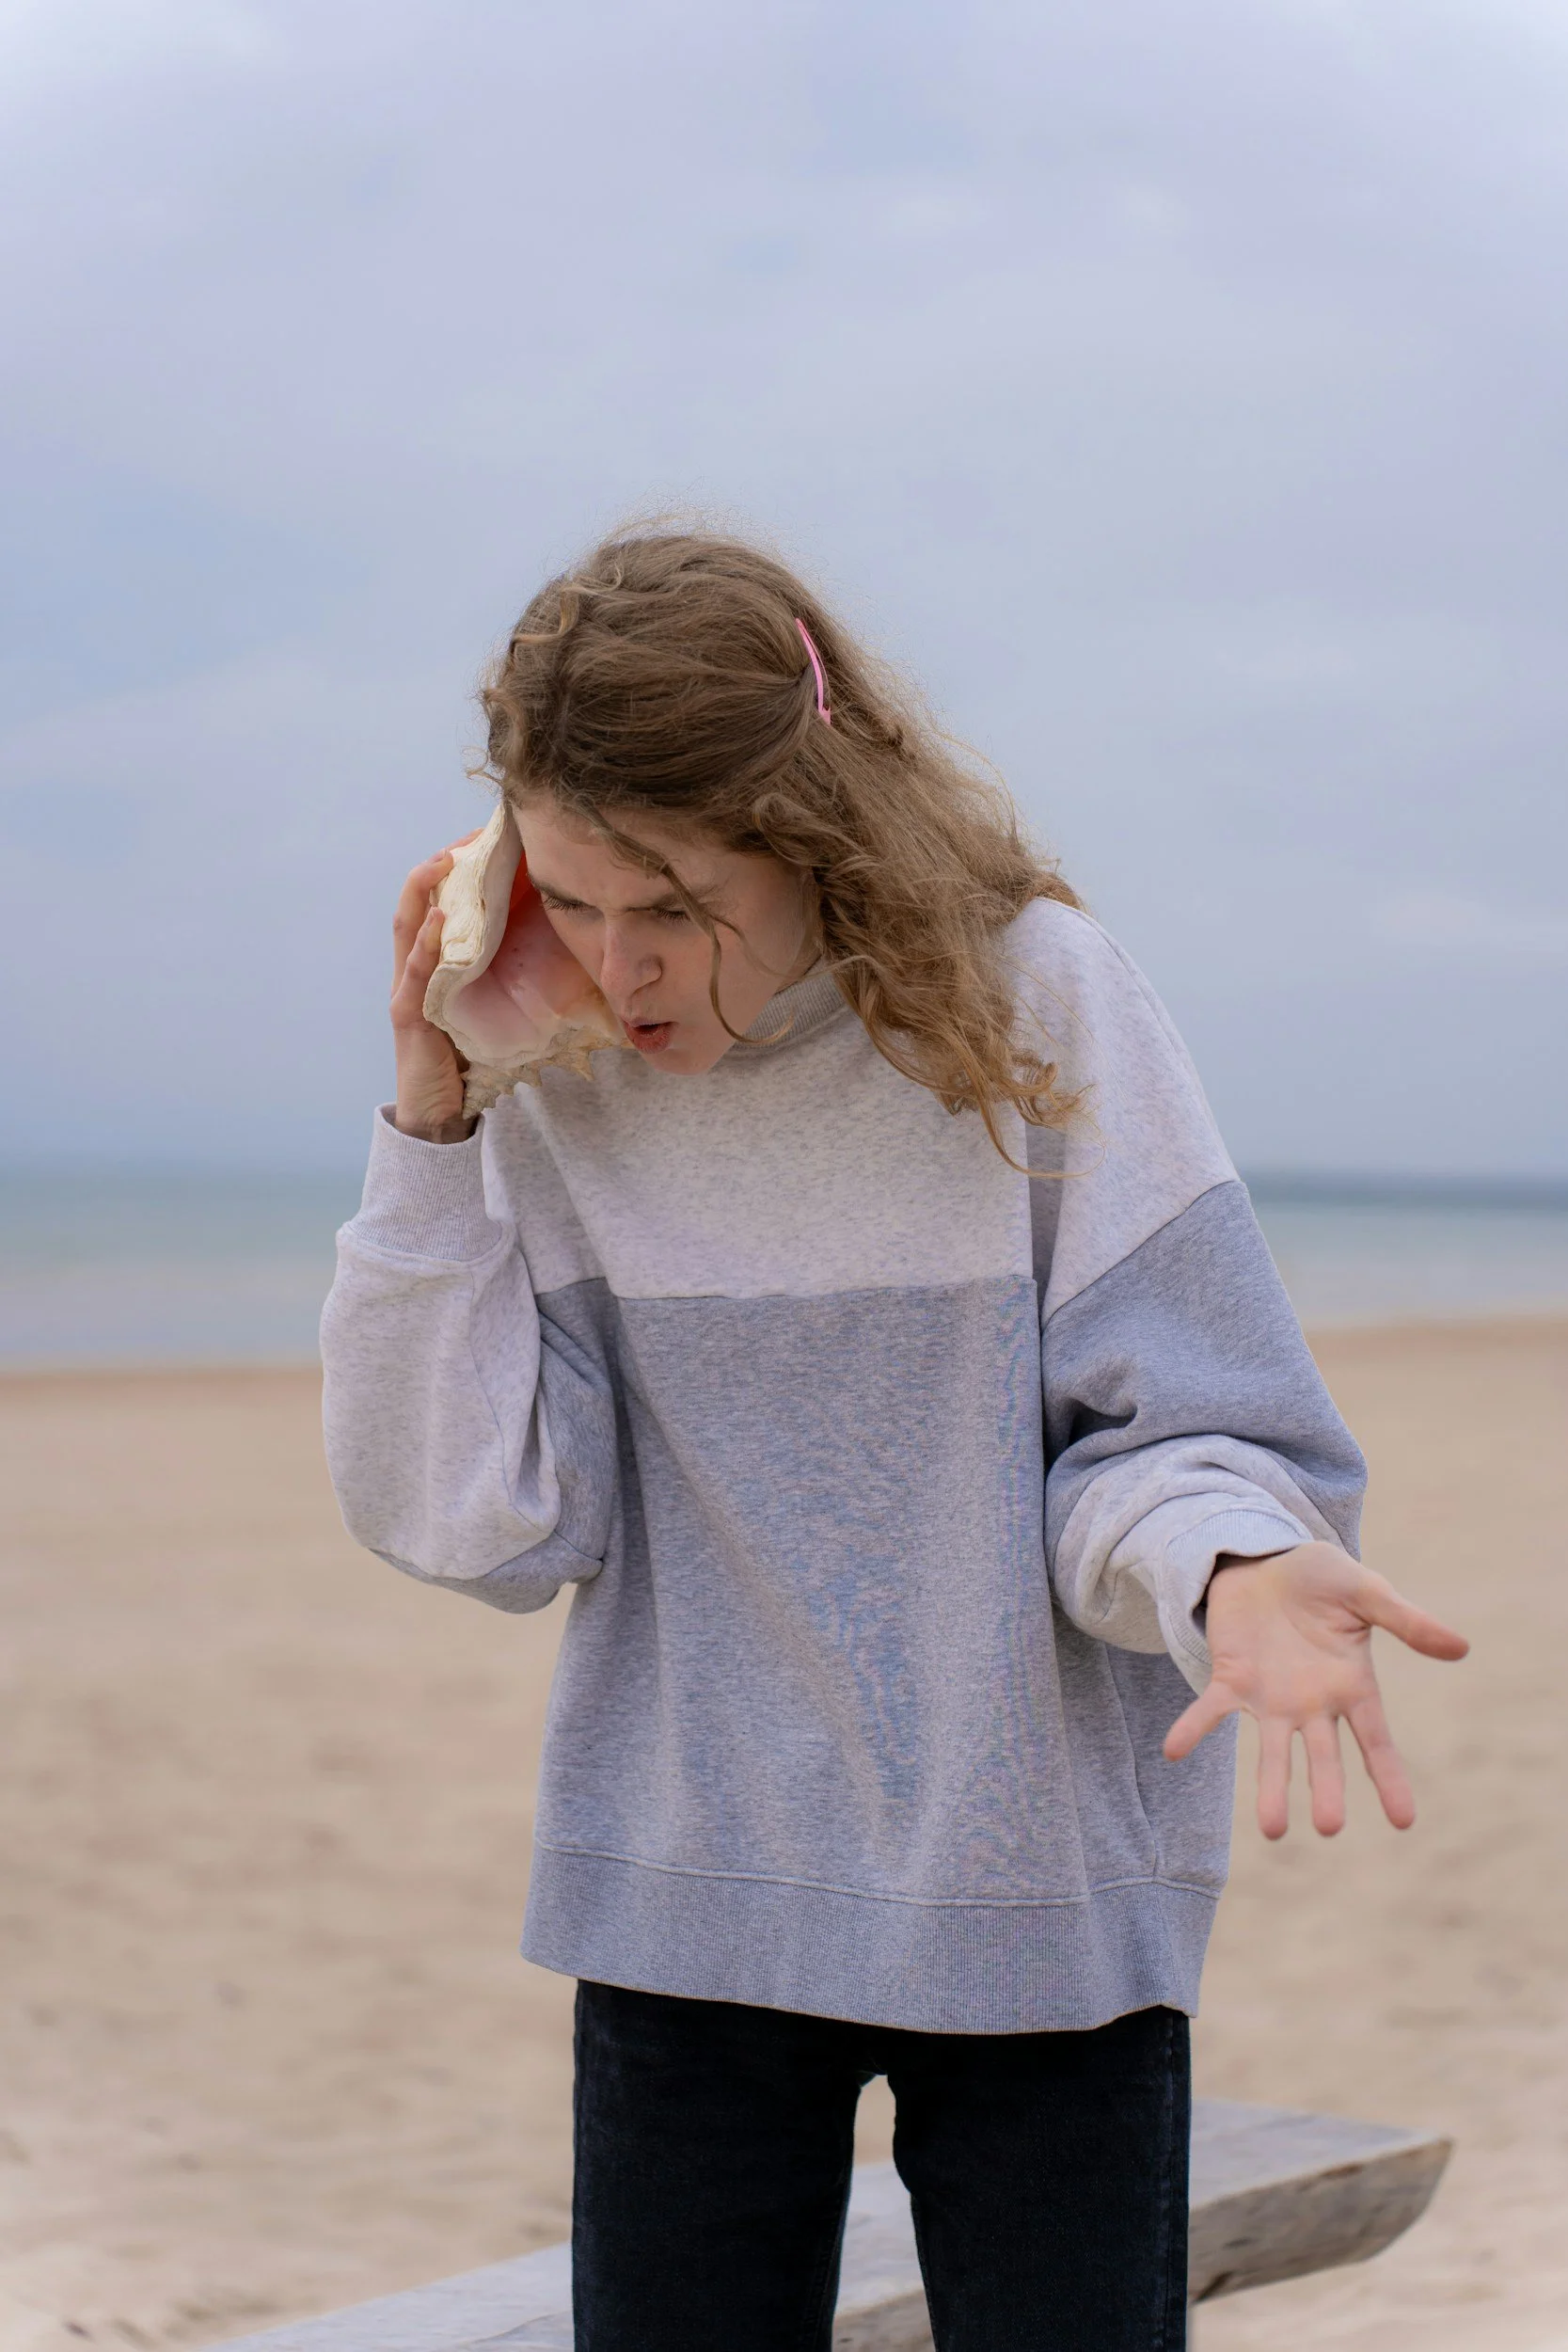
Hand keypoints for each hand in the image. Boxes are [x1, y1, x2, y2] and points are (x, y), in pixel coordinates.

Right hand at [391, 845, 473, 1142]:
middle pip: (412, 905)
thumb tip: (546, 945)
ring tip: (444, 861)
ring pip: (406, 930)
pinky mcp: (409, 1018)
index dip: (447, 872)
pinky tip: (437, 919)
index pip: (430, 906)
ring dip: (422, 891)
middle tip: (463, 839)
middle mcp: (410, 972)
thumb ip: (497, 978)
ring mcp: (405, 992)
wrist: (440, 1114)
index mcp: (427, 967)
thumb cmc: (464, 1061)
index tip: (476, 841)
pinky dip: (424, 944)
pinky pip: (414, 974)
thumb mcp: (484, 1008)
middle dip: (433, 868)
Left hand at [1163, 1541, 1467, 1838]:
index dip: (1389, 1778)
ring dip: (1270, 1786)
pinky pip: (1212, 1710)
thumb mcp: (1367, 1590)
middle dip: (1324, 1790)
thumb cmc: (1323, 1579)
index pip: (1375, 1741)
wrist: (1265, 1557)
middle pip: (1323, 1756)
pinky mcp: (1231, 1678)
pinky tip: (1174, 1750)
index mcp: (1352, 1686)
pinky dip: (1193, 1729)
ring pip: (1273, 1750)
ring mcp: (1271, 1697)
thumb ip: (1406, 1621)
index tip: (1403, 1822)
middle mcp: (1313, 1704)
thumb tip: (1461, 1647)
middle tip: (1327, 1827)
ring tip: (1272, 1829)